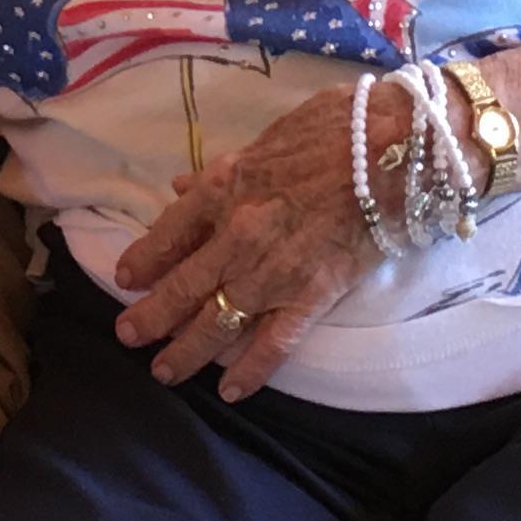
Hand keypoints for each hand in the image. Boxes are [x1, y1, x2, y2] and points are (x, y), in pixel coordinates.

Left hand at [109, 85, 391, 400]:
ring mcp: (271, 272)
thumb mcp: (266, 138)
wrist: (394, 151)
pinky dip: (249, 370)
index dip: (142, 259)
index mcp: (224, 188)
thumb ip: (222, 172)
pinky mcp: (311, 296)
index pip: (168, 232)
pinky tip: (230, 391)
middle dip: (150, 317)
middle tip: (128, 336)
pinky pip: (273, 343)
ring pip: (216, 323)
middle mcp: (236, 236)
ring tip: (165, 371)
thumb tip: (183, 187)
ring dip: (185, 352)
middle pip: (182, 287)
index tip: (126, 277)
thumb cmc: (336, 129)